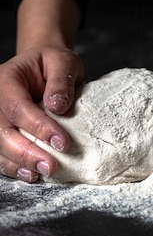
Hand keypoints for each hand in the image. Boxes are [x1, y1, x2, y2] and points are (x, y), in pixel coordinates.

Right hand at [0, 0, 82, 182]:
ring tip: (44, 172)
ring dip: (20, 163)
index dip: (38, 127)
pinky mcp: (0, 132)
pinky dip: (15, 166)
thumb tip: (57, 106)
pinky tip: (31, 174)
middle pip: (2, 131)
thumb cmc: (53, 63)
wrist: (44, 66)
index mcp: (6, 79)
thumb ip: (60, 81)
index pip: (17, 106)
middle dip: (26, 152)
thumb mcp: (63, 62)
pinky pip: (1, 153)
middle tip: (52, 166)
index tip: (62, 142)